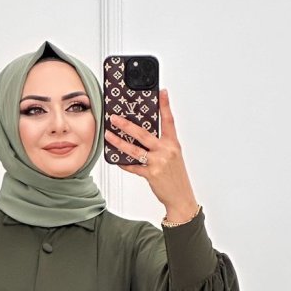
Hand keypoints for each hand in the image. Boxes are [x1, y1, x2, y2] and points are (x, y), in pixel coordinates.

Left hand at [104, 88, 198, 218]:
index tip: (162, 92)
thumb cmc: (176, 177)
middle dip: (126, 125)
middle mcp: (165, 151)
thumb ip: (162, 145)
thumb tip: (144, 136)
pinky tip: (116, 159)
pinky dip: (124, 163)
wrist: (181, 198)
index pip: (169, 121)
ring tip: (109, 136)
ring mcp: (158, 163)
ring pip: (134, 150)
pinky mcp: (151, 174)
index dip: (165, 105)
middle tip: (115, 118)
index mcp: (173, 144)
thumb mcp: (173, 156)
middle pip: (143, 134)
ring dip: (119, 142)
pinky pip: (133, 167)